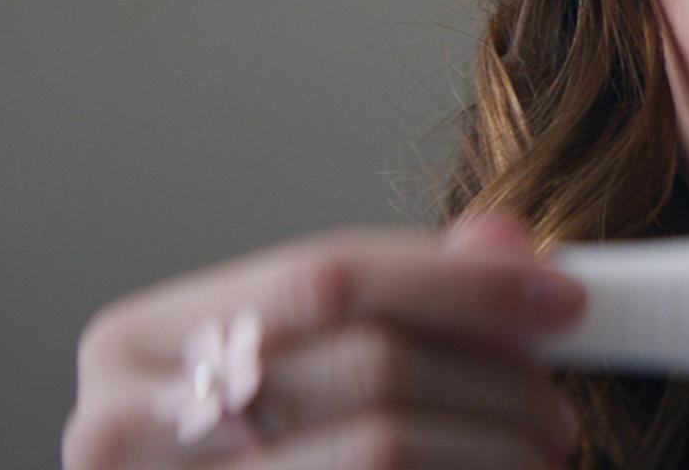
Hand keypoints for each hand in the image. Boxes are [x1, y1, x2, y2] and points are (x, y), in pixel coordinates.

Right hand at [62, 212, 587, 467]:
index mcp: (137, 344)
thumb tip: (505, 241)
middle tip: (555, 402)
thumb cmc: (237, 458)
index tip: (562, 297)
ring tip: (538, 451)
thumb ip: (389, 300)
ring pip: (384, 452)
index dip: (462, 282)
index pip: (327, 276)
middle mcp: (126, 429)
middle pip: (368, 368)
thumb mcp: (289, 364)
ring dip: (495, 448)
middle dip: (494, 378)